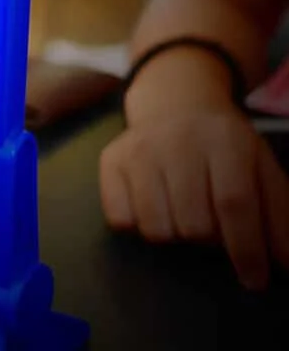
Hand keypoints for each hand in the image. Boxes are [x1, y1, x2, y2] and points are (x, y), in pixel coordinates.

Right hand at [100, 61, 288, 289]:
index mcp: (225, 141)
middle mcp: (177, 142)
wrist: (175, 101)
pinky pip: (119, 219)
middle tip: (212, 228)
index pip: (234, 204)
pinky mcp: (111, 159)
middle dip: (209, 241)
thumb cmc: (224, 144)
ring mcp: (139, 150)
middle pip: (193, 224)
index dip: (246, 249)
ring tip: (182, 214)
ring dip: (174, 236)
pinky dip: (138, 224)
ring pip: (155, 229)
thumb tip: (285, 264)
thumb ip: (278, 215)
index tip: (255, 280)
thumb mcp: (261, 169)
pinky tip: (152, 205)